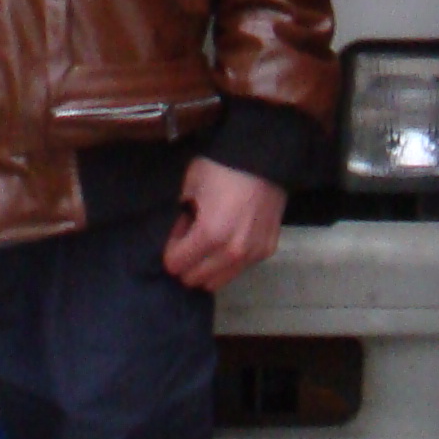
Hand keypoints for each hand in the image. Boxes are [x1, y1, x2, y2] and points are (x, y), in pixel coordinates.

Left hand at [160, 156, 283, 292]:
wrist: (263, 156)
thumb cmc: (221, 167)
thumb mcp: (189, 186)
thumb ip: (180, 217)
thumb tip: (181, 234)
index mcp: (210, 235)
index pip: (175, 265)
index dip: (171, 248)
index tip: (179, 231)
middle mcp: (232, 252)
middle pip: (194, 279)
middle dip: (187, 261)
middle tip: (192, 236)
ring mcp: (253, 254)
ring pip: (218, 281)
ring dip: (207, 267)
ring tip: (212, 239)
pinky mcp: (267, 250)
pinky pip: (239, 269)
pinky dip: (229, 261)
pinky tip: (231, 236)